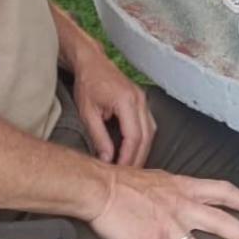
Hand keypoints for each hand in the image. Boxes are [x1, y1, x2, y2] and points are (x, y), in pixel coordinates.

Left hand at [71, 48, 156, 166]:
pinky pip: (149, 124)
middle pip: (146, 136)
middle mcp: (139, 99)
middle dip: (138, 158)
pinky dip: (143, 140)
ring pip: (151, 131)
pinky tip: (134, 150)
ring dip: (143, 150)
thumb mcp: (88, 112)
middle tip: (128, 176)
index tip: (120, 171)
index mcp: (126, 101)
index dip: (128, 157)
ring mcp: (143, 99)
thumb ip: (99, 137)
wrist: (92, 62)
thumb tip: (107, 159)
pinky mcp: (142, 100)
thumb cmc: (87, 84)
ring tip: (131, 166)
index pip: (133, 136)